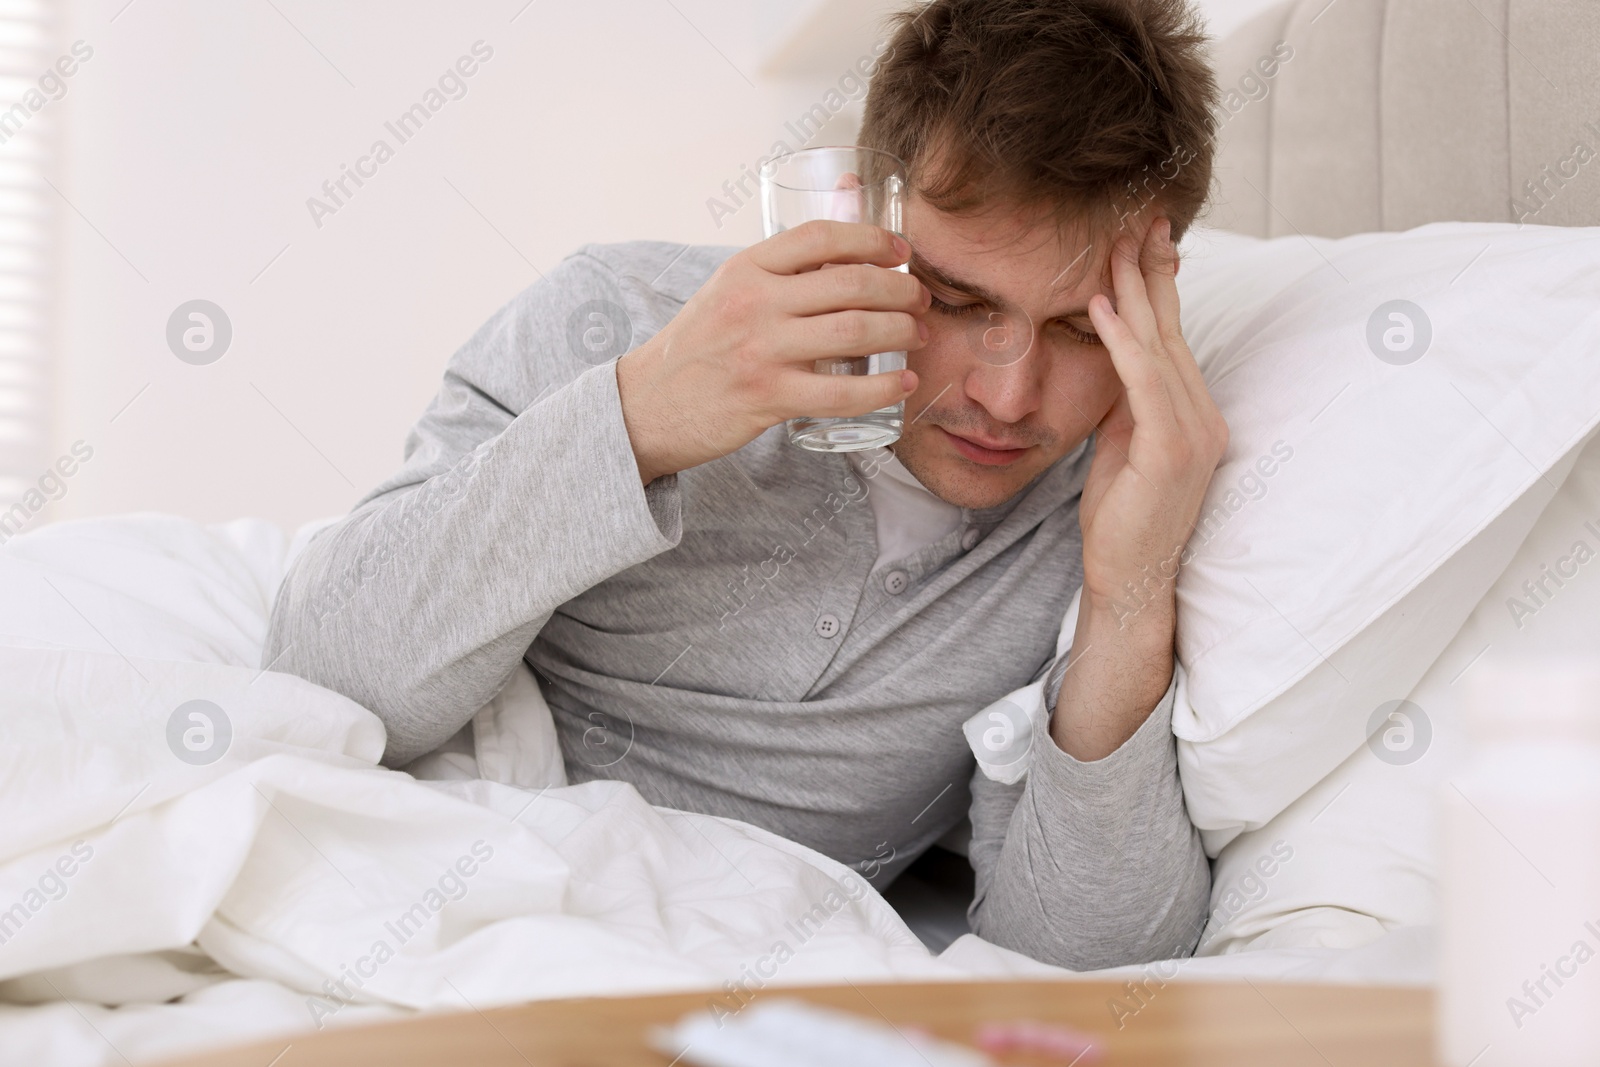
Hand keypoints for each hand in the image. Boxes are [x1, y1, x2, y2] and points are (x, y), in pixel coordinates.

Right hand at [615, 221, 929, 483]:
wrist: (647, 405)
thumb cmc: (698, 348)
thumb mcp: (727, 293)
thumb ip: (778, 272)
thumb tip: (845, 241)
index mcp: (745, 268)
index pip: (820, 237)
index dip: (871, 238)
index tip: (900, 250)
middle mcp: (754, 303)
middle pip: (850, 283)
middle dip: (900, 289)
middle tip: (920, 299)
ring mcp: (761, 350)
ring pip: (854, 332)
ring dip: (901, 331)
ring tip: (918, 335)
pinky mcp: (768, 396)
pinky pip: (841, 392)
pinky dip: (883, 387)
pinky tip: (904, 382)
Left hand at [1052, 217, 1227, 759]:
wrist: (1129, 581)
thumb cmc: (1120, 517)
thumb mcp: (1120, 443)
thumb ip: (1125, 399)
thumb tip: (1111, 354)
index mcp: (1191, 410)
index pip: (1172, 333)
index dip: (1158, 283)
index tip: (1143, 236)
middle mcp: (1202, 414)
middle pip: (1172, 328)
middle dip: (1153, 270)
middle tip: (1140, 214)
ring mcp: (1194, 433)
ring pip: (1160, 347)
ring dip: (1135, 292)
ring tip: (1116, 245)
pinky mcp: (1172, 453)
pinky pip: (1145, 385)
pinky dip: (1123, 344)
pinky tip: (1100, 308)